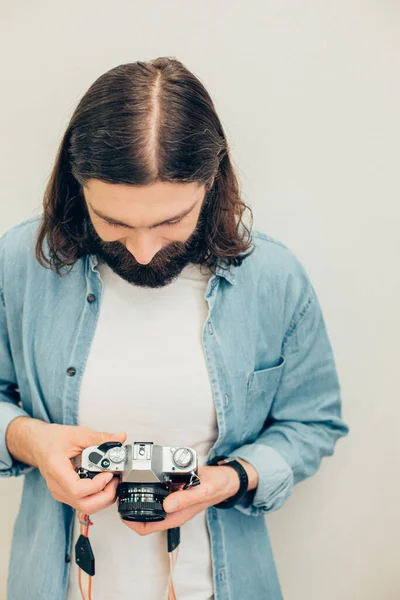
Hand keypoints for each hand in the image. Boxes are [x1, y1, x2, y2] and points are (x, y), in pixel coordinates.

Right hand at [33, 422, 126, 513]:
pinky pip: (84, 502)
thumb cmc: (53, 439)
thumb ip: (100, 438)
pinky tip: (103, 481)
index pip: (78, 490)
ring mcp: (61, 493)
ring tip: (111, 479)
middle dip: (106, 496)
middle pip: (85, 505)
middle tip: (115, 479)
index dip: (98, 485)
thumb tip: (119, 439)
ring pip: (86, 507)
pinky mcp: (67, 494)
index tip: (109, 473)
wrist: (38, 444)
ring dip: (103, 497)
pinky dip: (98, 495)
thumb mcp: (77, 434)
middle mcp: (58, 487)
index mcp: (57, 471)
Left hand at [121, 459, 257, 535]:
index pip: (146, 528)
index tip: (120, 510)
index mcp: (176, 515)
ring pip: (148, 506)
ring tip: (126, 484)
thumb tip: (167, 505)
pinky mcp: (174, 493)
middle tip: (119, 494)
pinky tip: (143, 476)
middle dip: (128, 510)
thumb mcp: (203, 490)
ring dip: (136, 499)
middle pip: (143, 518)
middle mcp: (171, 511)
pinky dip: (147, 488)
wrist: (226, 480)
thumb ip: (186, 498)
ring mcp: (172, 503)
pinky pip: (156, 494)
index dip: (130, 523)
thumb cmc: (217, 486)